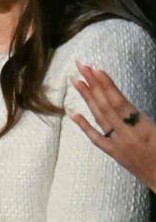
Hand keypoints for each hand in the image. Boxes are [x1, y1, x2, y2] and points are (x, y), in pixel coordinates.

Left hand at [73, 62, 155, 192]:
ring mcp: (119, 145)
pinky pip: (96, 138)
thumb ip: (147, 118)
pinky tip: (73, 113)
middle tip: (80, 66)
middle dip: (93, 84)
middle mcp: (127, 136)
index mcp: (144, 129)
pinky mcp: (115, 154)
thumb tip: (133, 106)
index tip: (96, 69)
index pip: (120, 103)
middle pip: (106, 105)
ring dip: (87, 98)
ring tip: (76, 80)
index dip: (107, 85)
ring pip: (99, 117)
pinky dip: (84, 125)